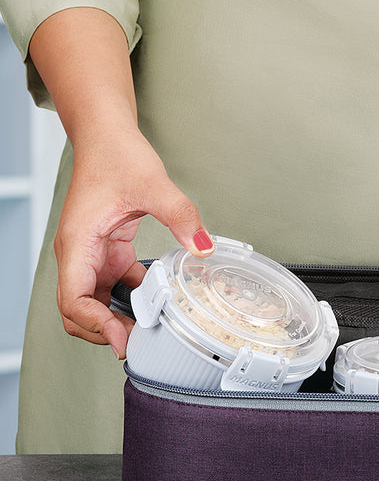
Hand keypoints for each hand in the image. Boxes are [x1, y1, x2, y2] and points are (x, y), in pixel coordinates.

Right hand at [54, 127, 213, 358]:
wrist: (108, 136)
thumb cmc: (116, 155)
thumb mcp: (154, 184)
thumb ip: (181, 217)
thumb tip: (204, 248)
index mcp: (79, 243)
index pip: (73, 299)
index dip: (95, 325)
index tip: (123, 338)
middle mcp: (80, 255)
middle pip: (78, 311)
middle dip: (103, 332)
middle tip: (140, 343)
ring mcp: (94, 256)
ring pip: (96, 304)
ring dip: (117, 321)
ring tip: (150, 331)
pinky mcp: (110, 253)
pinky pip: (116, 288)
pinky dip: (133, 301)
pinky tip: (159, 304)